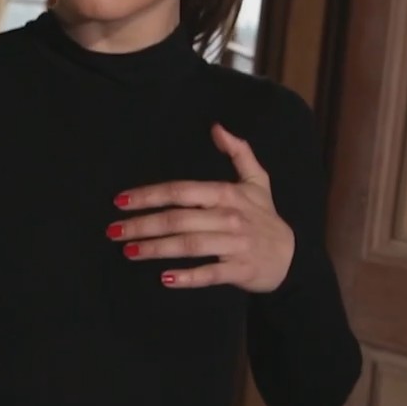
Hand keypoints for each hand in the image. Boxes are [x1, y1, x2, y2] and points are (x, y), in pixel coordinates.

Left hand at [107, 123, 293, 292]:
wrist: (292, 258)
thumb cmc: (265, 216)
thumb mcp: (257, 180)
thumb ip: (239, 152)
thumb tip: (217, 127)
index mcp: (228, 194)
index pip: (182, 191)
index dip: (150, 195)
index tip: (121, 201)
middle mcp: (230, 218)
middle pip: (179, 219)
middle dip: (143, 224)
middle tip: (113, 230)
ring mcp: (235, 246)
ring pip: (189, 245)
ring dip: (157, 248)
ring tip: (128, 250)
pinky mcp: (239, 271)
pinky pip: (210, 274)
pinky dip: (188, 277)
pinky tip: (165, 278)